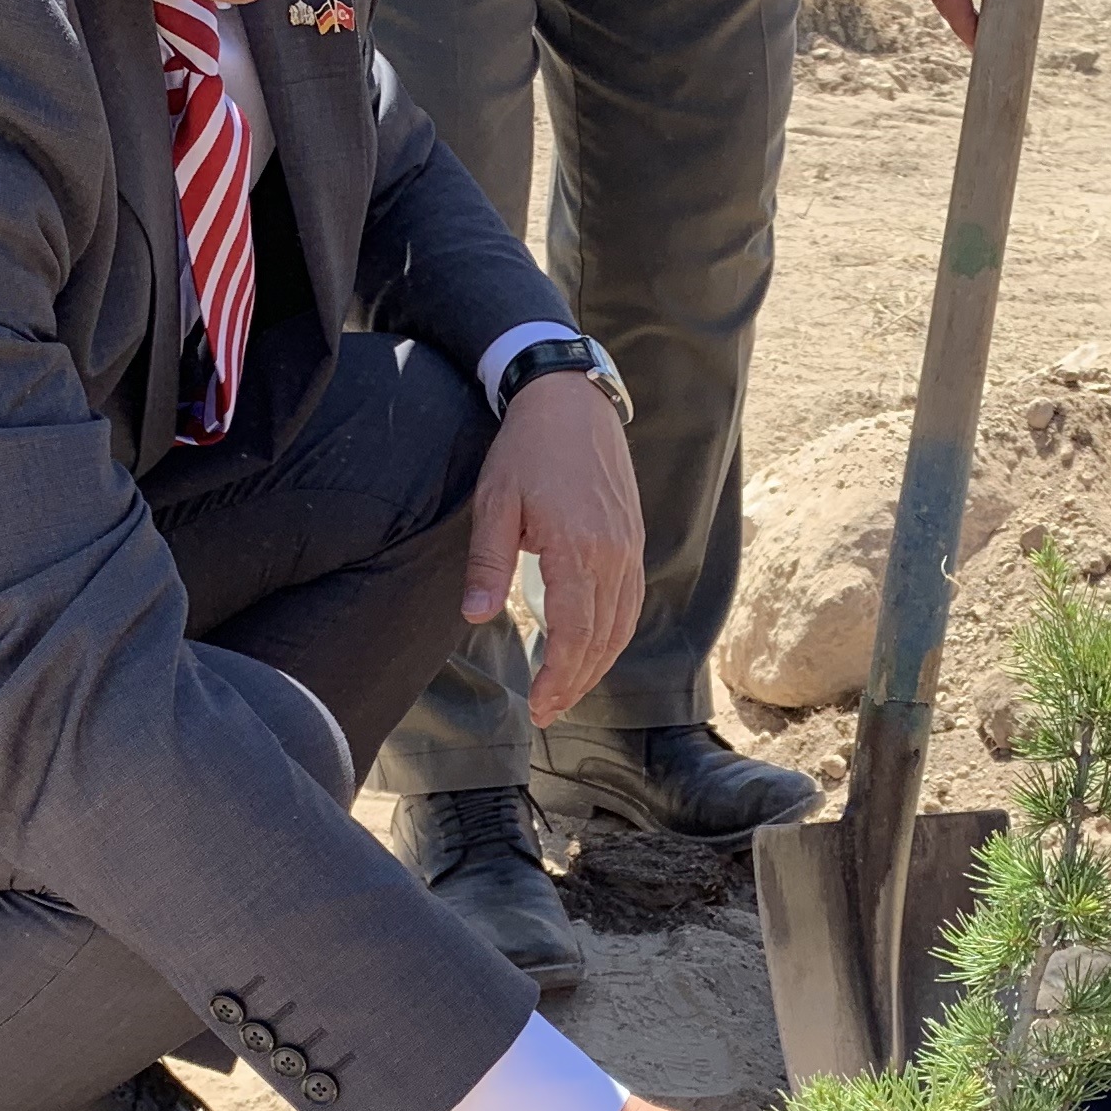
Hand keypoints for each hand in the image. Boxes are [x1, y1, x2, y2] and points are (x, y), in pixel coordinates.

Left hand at [462, 371, 643, 722]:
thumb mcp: (495, 504)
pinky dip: (614, 634)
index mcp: (577, 549)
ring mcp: (629, 547)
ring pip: (623, 625)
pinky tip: (592, 647)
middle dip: (576, 683)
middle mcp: (613, 554)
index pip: (574, 634)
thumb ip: (488, 564)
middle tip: (547, 711)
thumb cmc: (527, 449)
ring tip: (568, 689)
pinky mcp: (633, 538)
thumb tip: (476, 618)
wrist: (570, 400)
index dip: (558, 678)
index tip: (537, 706)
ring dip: (598, 664)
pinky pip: (631, 601)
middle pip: (603, 639)